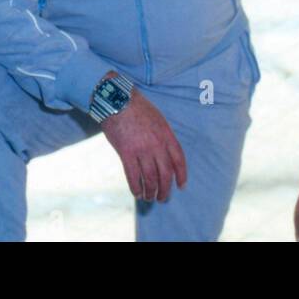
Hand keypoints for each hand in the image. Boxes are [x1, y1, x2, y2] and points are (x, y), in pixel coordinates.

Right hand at [100, 85, 187, 202]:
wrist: (117, 100)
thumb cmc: (136, 107)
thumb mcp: (158, 119)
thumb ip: (163, 136)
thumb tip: (165, 154)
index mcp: (166, 135)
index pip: (179, 160)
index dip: (181, 175)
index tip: (181, 186)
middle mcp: (156, 144)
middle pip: (165, 174)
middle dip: (165, 189)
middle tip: (163, 198)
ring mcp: (141, 149)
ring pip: (150, 178)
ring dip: (151, 191)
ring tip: (149, 197)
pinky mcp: (126, 153)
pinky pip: (133, 176)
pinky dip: (136, 187)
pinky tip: (137, 193)